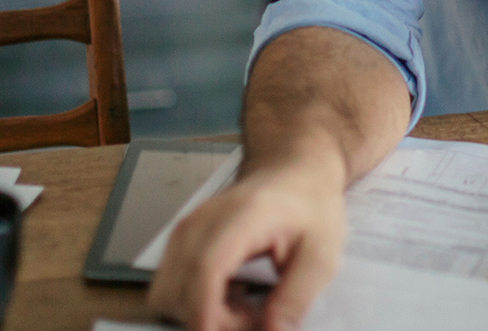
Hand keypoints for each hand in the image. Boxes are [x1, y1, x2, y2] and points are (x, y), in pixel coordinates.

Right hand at [144, 154, 346, 330]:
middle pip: (176, 289)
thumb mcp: (321, 255)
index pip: (206, 270)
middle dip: (209, 320)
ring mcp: (187, 230)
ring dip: (198, 313)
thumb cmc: (309, 204)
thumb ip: (295, 298)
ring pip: (166, 293)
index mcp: (243, 217)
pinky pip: (170, 286)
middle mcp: (203, 221)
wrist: (294, 172)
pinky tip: (229, 297)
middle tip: (252, 320)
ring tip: (241, 309)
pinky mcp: (182, 241)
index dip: (208, 314)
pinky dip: (194, 303)